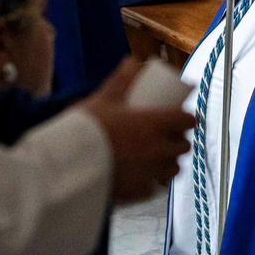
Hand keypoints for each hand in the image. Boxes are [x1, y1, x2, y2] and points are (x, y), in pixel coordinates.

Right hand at [76, 58, 194, 204]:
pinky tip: (144, 179)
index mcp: (155, 124)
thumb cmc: (86, 129)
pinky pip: (154, 188)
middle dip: (179, 140)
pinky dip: (152, 183)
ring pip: (173, 169)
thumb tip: (132, 61)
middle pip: (183, 146)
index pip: (187, 121)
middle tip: (168, 136)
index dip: (187, 118)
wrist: (66, 166)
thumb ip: (120, 81)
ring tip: (158, 158)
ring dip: (170, 162)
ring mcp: (151, 173)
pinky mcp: (139, 193)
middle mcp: (159, 150)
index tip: (182, 117)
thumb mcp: (103, 100)